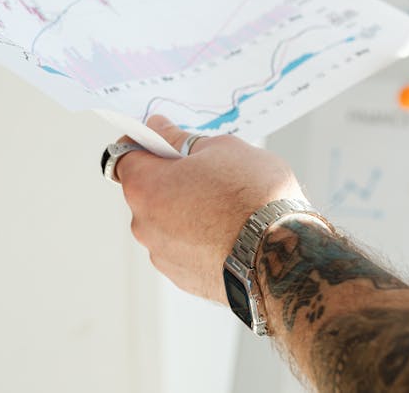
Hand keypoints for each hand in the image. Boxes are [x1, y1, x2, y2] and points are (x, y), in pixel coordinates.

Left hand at [114, 115, 303, 303]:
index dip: (143, 143)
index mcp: (145, 187)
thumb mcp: (221, 149)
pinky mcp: (185, 279)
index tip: (163, 139)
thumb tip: (160, 130)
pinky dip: (199, 238)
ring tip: (227, 205)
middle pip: (147, 191)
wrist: (284, 257)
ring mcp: (164, 256)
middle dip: (170, 179)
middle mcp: (145, 225)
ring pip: (167, 222)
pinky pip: (185, 248)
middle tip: (208, 171)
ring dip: (186, 210)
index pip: (124, 155)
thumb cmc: (253, 198)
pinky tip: (231, 231)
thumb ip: (181, 139)